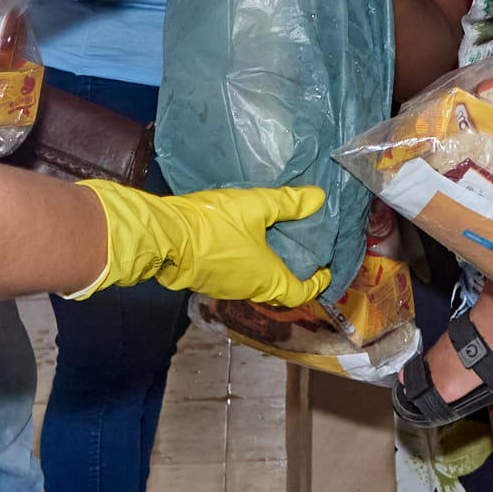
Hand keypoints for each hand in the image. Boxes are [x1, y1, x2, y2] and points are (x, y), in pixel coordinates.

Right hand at [66, 180, 331, 305]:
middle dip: (293, 274)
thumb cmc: (215, 224)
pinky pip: (237, 276)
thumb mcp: (256, 206)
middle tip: (301, 251)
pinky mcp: (206, 280)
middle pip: (279, 290)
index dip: (317, 283)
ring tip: (274, 241)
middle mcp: (249, 290)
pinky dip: (248, 263)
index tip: (326, 270)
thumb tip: (319, 198)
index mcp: (268, 279)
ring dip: (268, 268)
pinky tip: (244, 241)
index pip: (301, 292)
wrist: (166, 236)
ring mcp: (225, 289)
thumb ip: (288, 203)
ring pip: (256, 283)